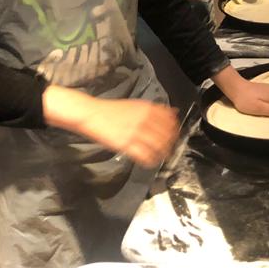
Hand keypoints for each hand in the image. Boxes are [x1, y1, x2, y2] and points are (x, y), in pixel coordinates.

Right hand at [43, 87, 179, 168]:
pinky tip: (150, 162)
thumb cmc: (113, 110)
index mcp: (147, 108)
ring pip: (157, 146)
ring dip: (163, 153)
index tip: (175, 136)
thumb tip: (174, 113)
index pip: (170, 120)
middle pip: (166, 134)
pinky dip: (150, 160)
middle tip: (171, 149)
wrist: (93, 114)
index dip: (175, 130)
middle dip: (171, 144)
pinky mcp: (126, 144)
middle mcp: (144, 119)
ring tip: (162, 157)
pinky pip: (144, 155)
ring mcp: (135, 132)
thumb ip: (154, 110)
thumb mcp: (136, 105)